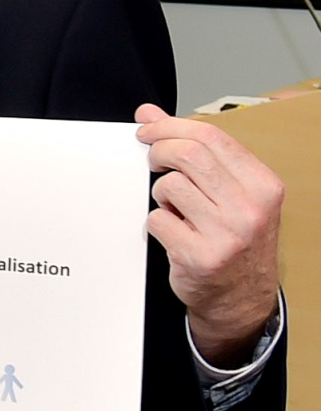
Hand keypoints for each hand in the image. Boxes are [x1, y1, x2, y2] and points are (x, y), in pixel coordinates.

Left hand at [138, 105, 284, 364]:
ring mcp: (227, 234)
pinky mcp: (199, 256)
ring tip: (175, 208)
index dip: (170, 126)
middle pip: (188, 154)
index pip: (211, 137)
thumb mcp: (230, 191)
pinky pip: (156, 220)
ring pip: (169, 187)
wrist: (241, 297)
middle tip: (151, 161)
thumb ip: (195, 150)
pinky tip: (173, 232)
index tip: (147, 129)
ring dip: (160, 194)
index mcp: (263, 185)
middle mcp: (251, 208)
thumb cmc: (233, 237)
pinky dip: (156, 222)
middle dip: (159, 151)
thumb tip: (148, 114)